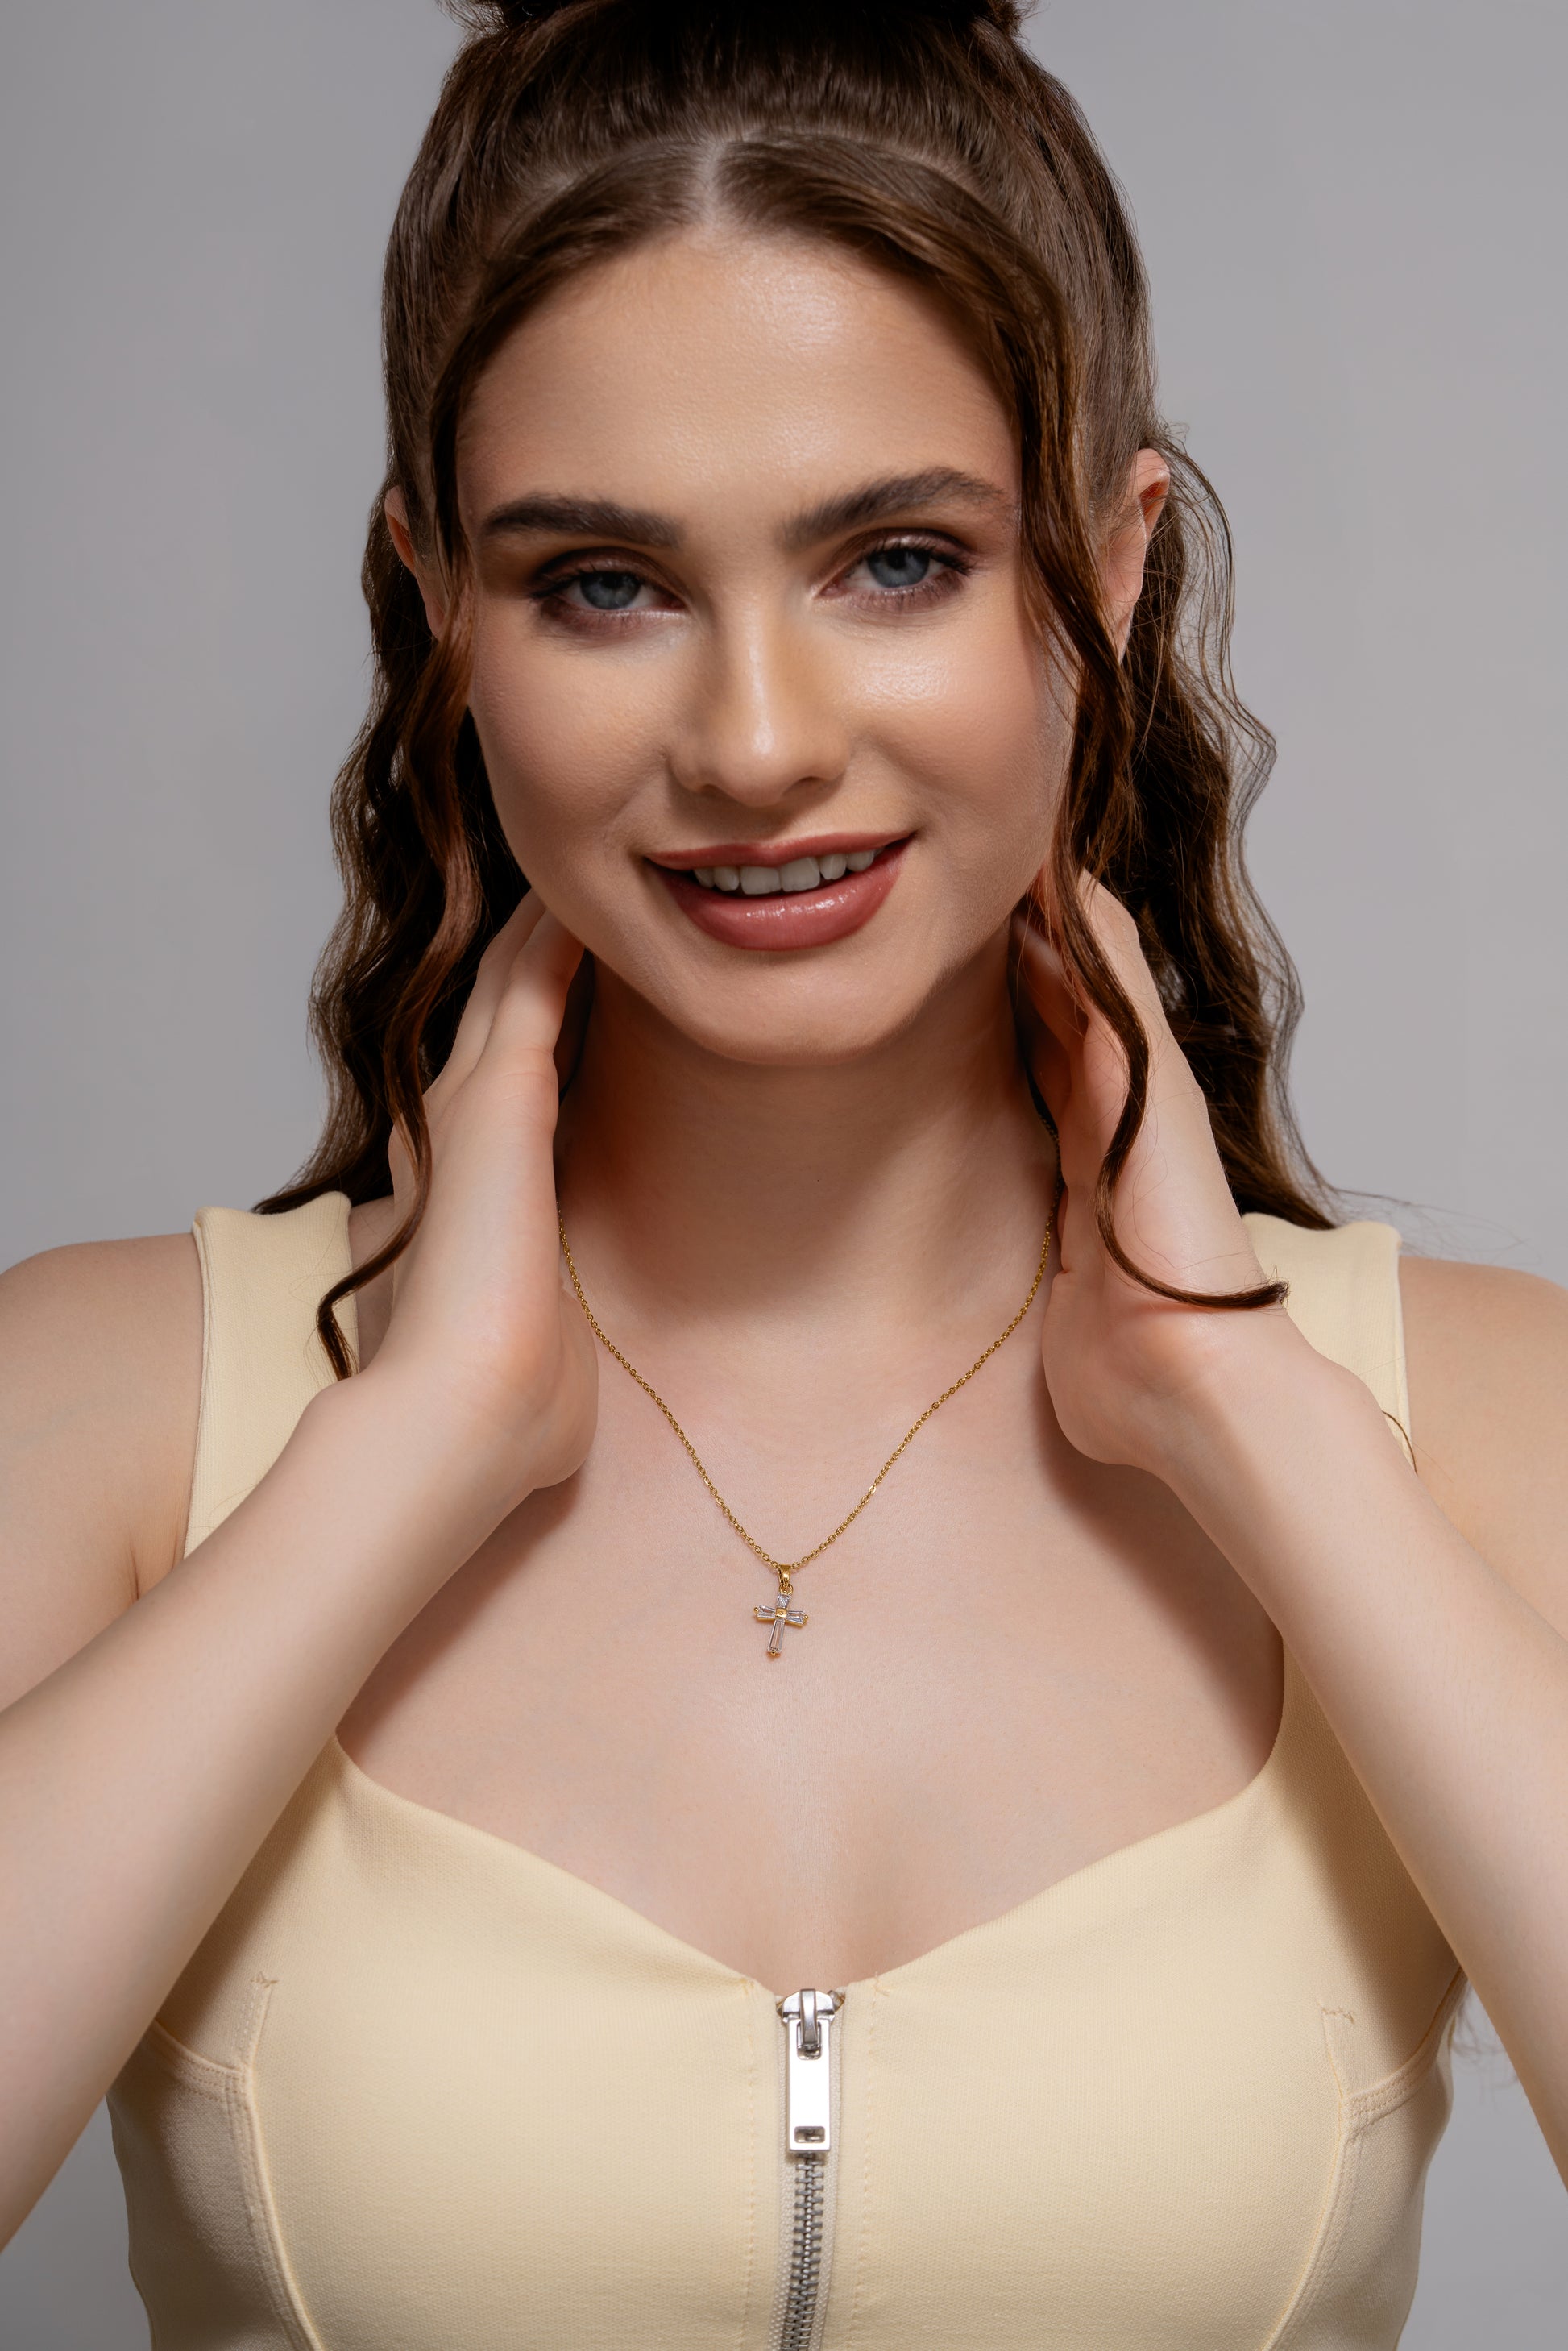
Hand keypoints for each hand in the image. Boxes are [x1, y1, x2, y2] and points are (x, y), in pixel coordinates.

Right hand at [368, 892, 598, 1506]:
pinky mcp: (500, 1089)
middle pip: (497, 1008)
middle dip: (526, 948)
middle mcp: (460, 1127)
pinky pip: (531, 978)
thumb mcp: (541, 1331)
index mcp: (473, 1180)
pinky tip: (588, 890)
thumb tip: (562, 1358)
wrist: (468, 1407)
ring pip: (506, 978)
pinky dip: (553, 931)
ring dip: (539, 923)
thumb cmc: (512, 1397)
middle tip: (572, 883)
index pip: (507, 1076)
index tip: (574, 975)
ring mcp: (473, 1101)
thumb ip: (545, 1314)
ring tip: (579, 866)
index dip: (532, 1019)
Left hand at [1014, 876, 1286, 1474]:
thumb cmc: (1131, 1373)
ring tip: (1021, 846)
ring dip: (1058, 919)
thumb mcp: (1066, 1307)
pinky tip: (1062, 873)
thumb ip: (1056, 1281)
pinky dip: (1090, 932)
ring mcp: (1140, 1104)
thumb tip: (1048, 1308)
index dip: (1017, 1010)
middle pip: (1064, 1011)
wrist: (1191, 1391)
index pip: (1047, 1068)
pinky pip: (1115, 994)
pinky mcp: (1151, 1095)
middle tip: (987, 873)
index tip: (976, 956)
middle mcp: (1117, 1124)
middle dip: (1030, 948)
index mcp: (1091, 1170)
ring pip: (1092, 987)